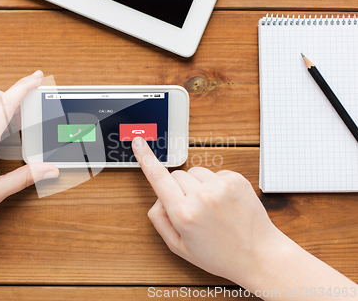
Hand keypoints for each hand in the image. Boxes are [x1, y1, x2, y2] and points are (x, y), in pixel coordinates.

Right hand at [132, 137, 283, 285]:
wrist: (259, 255)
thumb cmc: (219, 255)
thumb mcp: (179, 246)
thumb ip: (159, 220)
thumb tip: (158, 197)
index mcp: (184, 214)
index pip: (158, 178)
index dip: (145, 158)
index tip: (138, 142)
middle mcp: (201, 197)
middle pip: (176, 175)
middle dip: (178, 189)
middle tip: (191, 210)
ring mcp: (221, 186)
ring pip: (194, 173)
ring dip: (197, 186)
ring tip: (210, 208)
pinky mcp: (236, 180)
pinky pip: (214, 173)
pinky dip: (214, 185)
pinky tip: (223, 204)